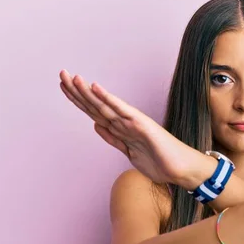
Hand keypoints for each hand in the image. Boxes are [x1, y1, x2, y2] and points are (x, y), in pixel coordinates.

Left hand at [58, 70, 206, 187]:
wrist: (181, 170)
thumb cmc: (160, 162)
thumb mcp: (129, 153)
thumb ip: (113, 139)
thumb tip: (97, 125)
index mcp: (120, 129)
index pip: (94, 111)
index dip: (78, 99)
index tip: (63, 86)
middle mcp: (125, 122)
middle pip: (95, 105)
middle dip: (77, 91)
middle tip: (61, 73)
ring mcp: (133, 123)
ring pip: (105, 106)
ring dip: (87, 93)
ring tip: (73, 78)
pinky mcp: (142, 126)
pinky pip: (122, 111)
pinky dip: (109, 99)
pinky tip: (96, 88)